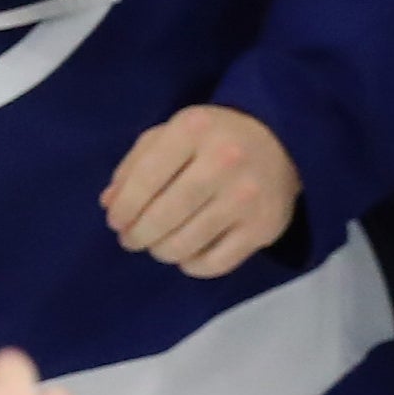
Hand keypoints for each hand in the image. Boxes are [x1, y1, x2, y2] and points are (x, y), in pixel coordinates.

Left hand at [103, 101, 297, 277]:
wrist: (283, 142)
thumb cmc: (213, 139)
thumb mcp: (170, 135)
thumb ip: (135, 165)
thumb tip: (110, 203)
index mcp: (194, 130)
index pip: (144, 179)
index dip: (123, 208)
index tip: (116, 220)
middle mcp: (225, 161)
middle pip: (163, 217)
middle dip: (137, 235)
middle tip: (131, 239)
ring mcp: (248, 196)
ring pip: (185, 244)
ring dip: (160, 251)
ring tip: (157, 244)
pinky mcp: (265, 227)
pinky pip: (214, 264)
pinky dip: (192, 265)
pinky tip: (187, 253)